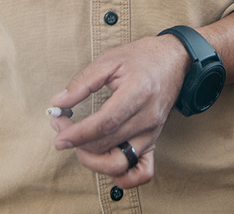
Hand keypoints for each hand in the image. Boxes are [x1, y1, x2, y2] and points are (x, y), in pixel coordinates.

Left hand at [49, 35, 188, 188]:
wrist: (174, 59)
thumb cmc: (143, 57)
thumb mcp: (110, 59)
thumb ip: (82, 81)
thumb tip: (59, 102)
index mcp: (138, 93)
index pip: (105, 124)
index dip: (78, 134)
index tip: (59, 135)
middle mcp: (148, 118)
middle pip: (107, 145)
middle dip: (77, 142)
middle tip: (63, 126)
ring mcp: (153, 132)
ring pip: (119, 164)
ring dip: (93, 160)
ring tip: (81, 145)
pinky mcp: (154, 140)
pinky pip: (142, 172)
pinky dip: (122, 176)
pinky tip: (105, 161)